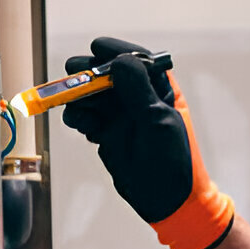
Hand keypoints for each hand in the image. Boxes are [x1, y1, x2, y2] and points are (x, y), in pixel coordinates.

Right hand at [63, 38, 233, 248]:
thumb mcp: (158, 122)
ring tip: (81, 113)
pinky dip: (79, 117)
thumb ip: (138, 91)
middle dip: (88, 75)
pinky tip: (87, 129)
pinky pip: (84, 115)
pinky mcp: (106, 130)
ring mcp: (121, 113)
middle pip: (105, 72)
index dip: (115, 50)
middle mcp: (138, 96)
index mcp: (160, 88)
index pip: (136, 58)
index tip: (96, 47)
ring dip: (79, 98)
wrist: (166, 200)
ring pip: (89, 93)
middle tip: (76, 82)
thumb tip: (119, 61)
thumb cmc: (173, 160)